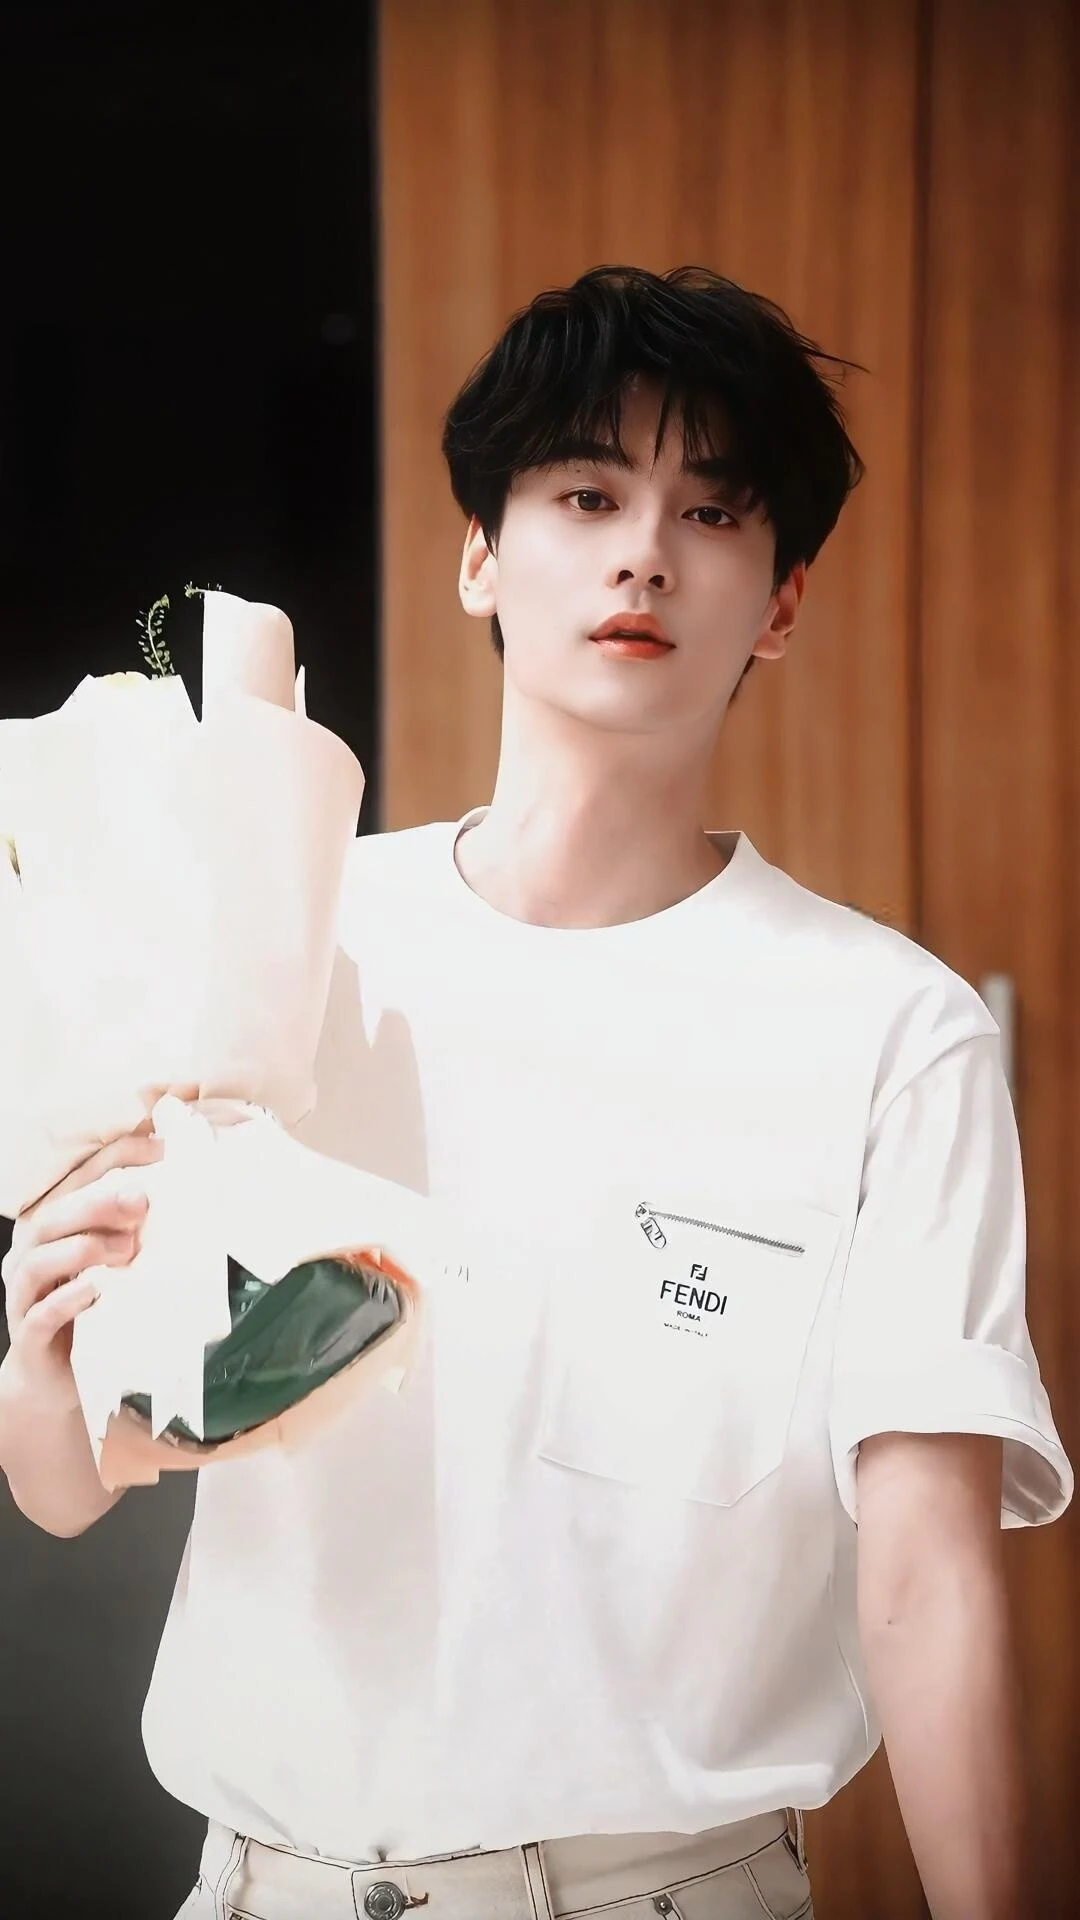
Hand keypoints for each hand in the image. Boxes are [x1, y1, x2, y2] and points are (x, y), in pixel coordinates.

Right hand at [1, 1124, 163, 1412]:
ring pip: (41, 1259)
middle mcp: (32, 1253)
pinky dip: (69, 1298)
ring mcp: (26, 1294)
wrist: (55, 1380)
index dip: (116, 1157)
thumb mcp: (117, 1264)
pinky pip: (42, 1312)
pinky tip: (96, 1289)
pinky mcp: (29, 1335)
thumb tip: (194, 1196)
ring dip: (85, 1248)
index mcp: (54, 1226)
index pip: (77, 1177)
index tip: (161, 1149)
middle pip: (56, 1215)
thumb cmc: (90, 1310)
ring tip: (126, 1250)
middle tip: (142, 1200)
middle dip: (100, 1203)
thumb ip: (139, 1230)